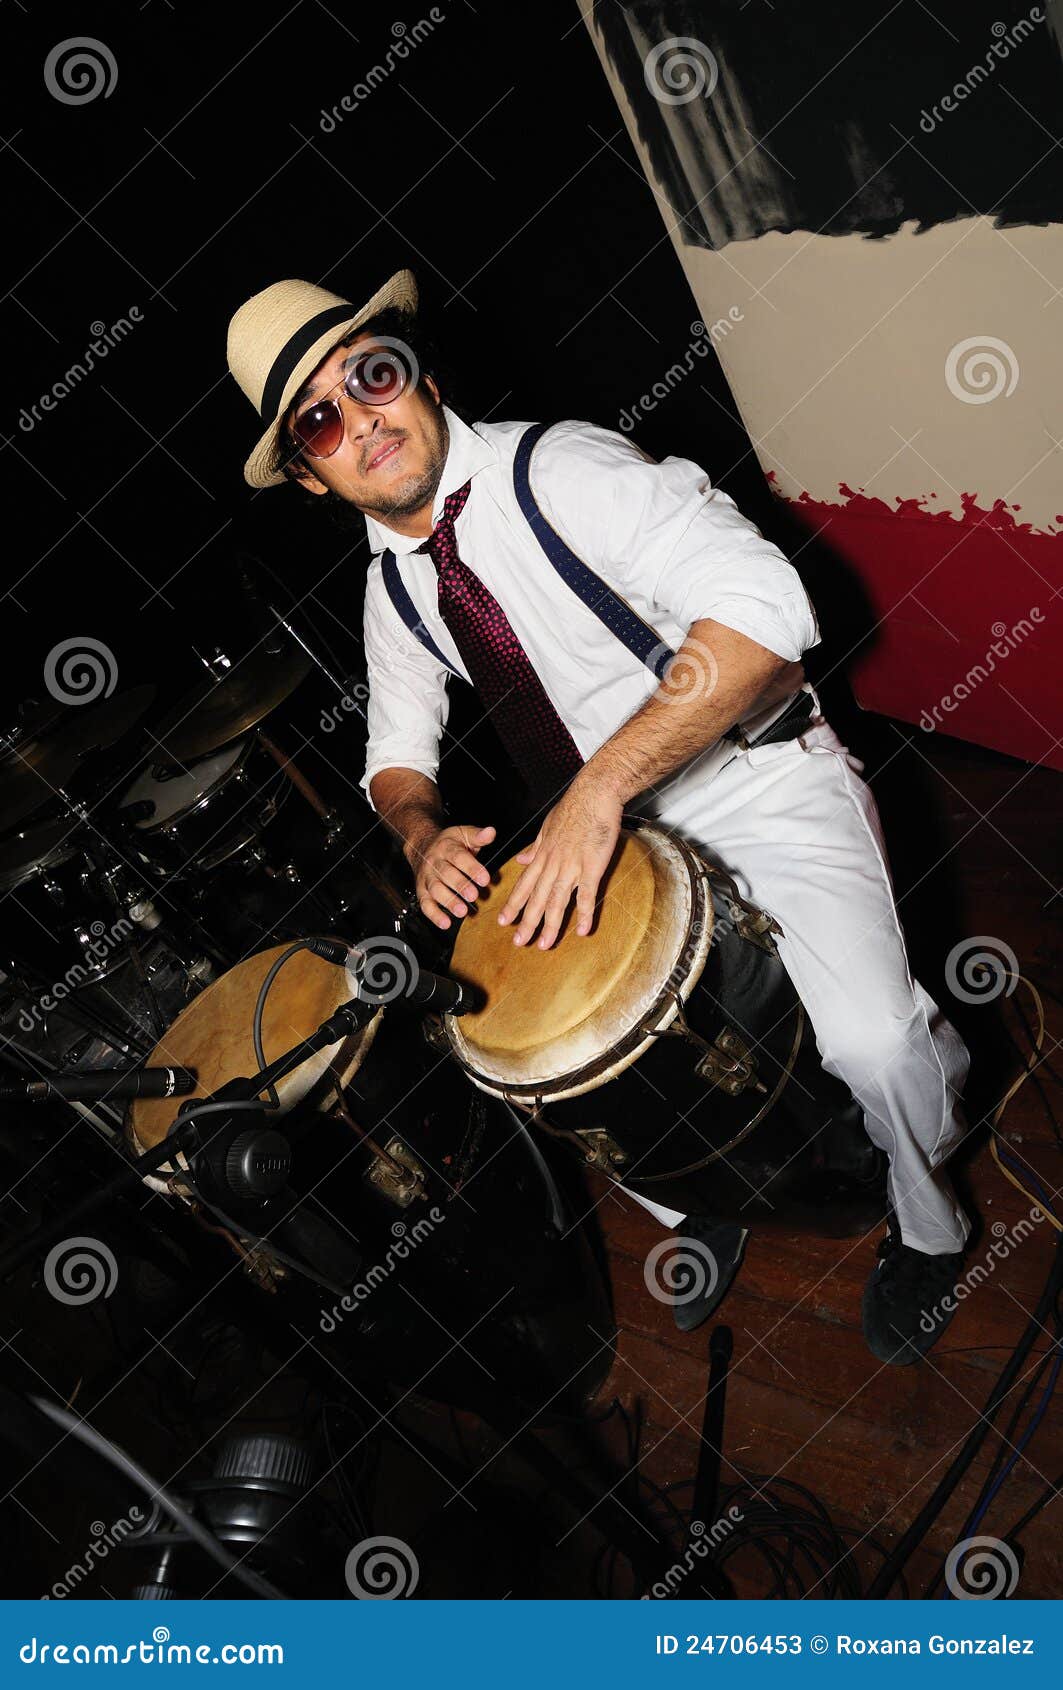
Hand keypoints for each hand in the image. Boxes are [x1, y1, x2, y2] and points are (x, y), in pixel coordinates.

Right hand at [408, 823, 494, 930]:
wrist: (421, 846)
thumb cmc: (448, 844)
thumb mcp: (463, 834)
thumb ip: (478, 836)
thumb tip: (491, 832)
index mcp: (446, 847)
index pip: (459, 857)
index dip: (472, 868)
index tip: (485, 879)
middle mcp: (434, 863)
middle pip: (446, 874)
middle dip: (460, 886)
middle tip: (473, 895)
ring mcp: (427, 878)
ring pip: (435, 890)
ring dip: (448, 901)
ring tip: (462, 911)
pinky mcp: (422, 891)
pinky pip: (425, 904)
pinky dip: (434, 915)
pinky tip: (445, 923)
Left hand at [496, 774, 622, 949]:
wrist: (594, 794)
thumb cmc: (574, 807)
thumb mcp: (547, 826)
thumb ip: (534, 847)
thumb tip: (520, 861)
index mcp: (543, 855)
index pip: (524, 885)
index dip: (513, 905)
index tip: (503, 921)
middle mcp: (553, 864)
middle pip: (537, 899)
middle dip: (526, 922)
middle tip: (518, 942)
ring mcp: (571, 866)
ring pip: (557, 901)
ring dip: (550, 925)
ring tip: (544, 944)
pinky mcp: (591, 866)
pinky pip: (586, 895)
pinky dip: (585, 913)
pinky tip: (583, 930)